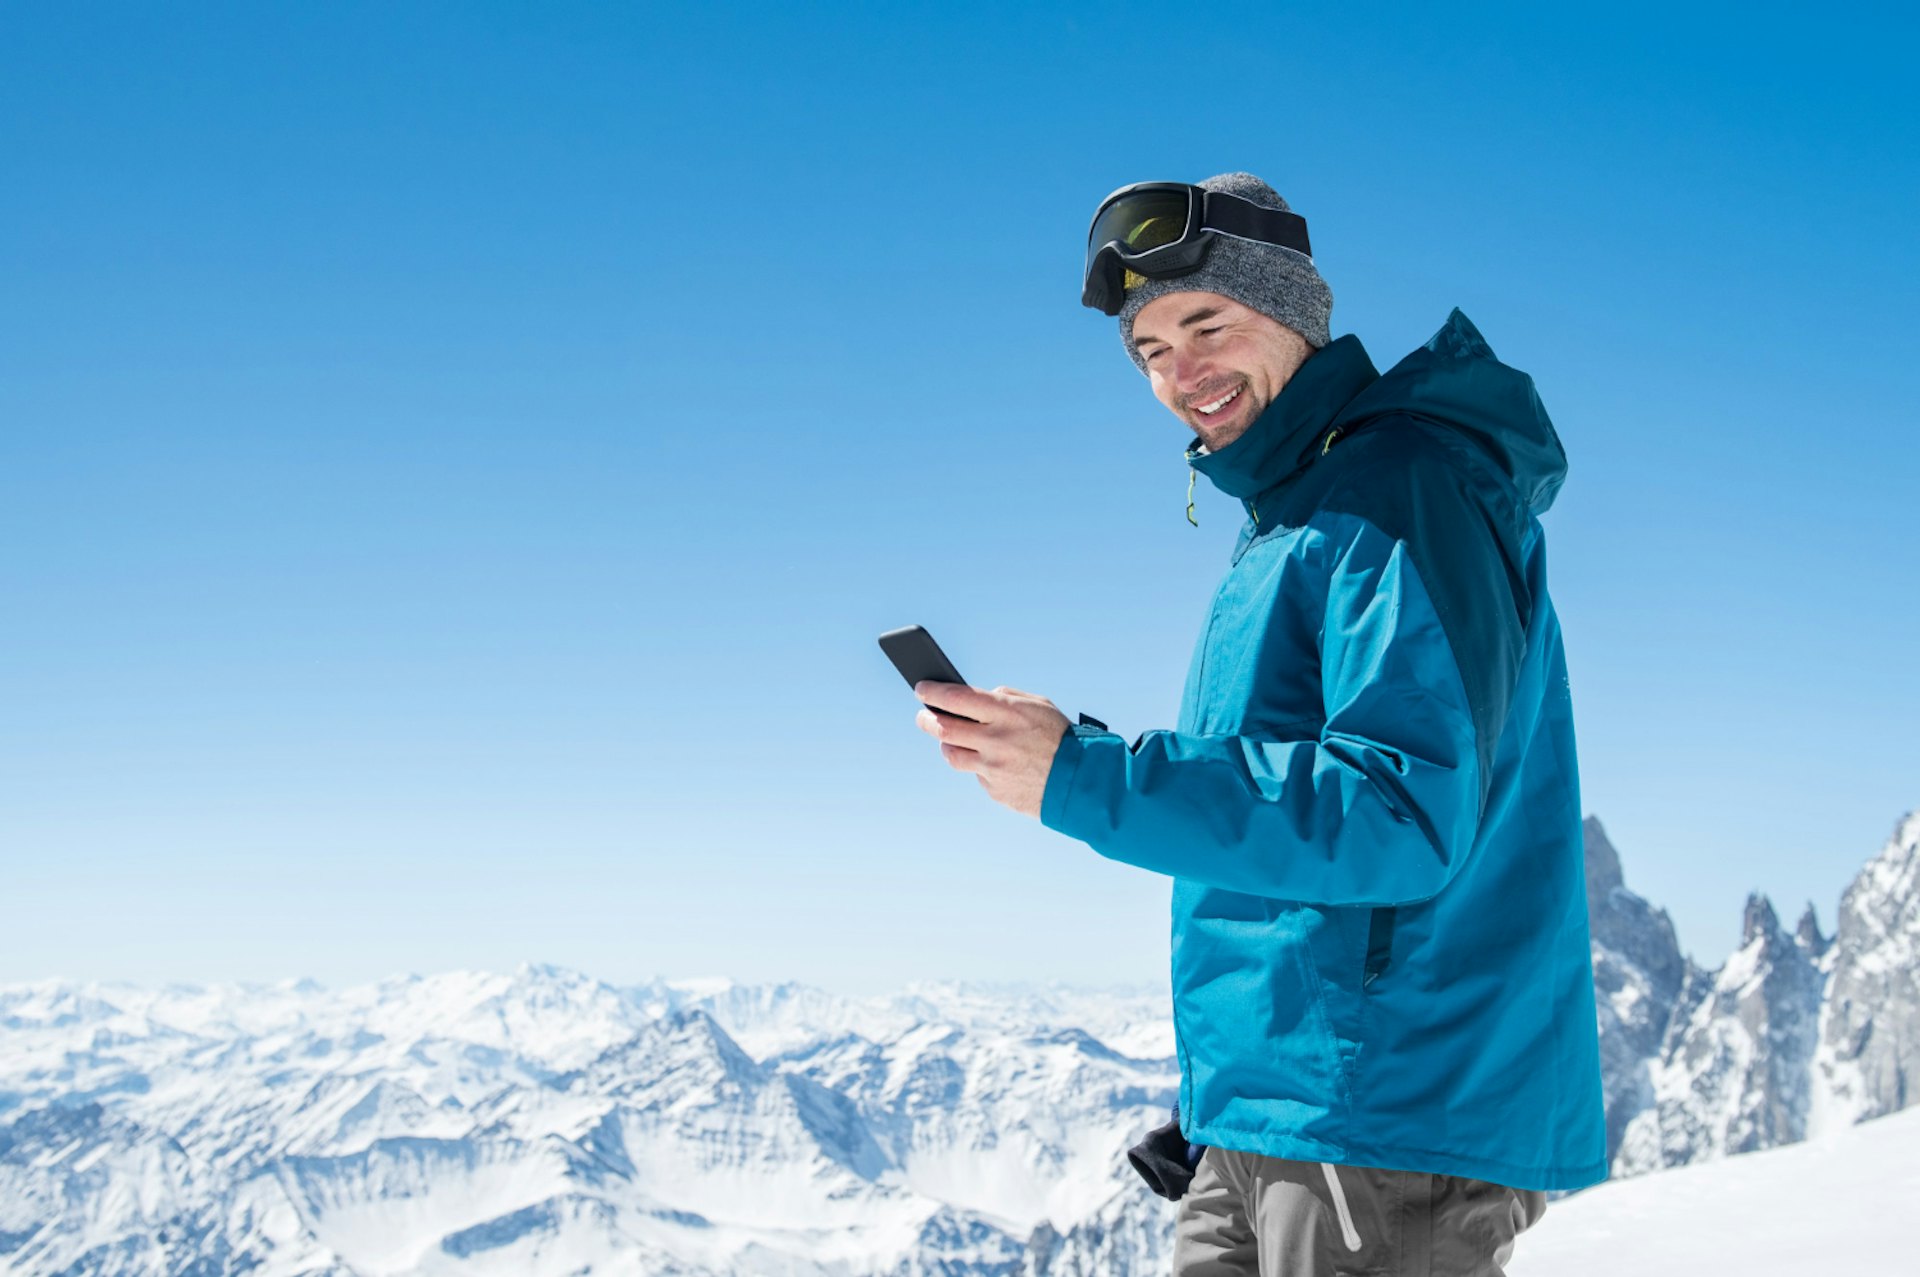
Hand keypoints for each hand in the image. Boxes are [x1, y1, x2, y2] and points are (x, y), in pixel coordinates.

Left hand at [914, 681, 1071, 818]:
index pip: (957, 698)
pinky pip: (976, 774)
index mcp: (1007, 713)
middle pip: (944, 728)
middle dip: (926, 719)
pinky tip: (996, 762)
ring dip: (948, 744)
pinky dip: (980, 766)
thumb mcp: (1038, 705)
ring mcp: (993, 768)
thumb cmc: (1060, 737)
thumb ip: (1005, 697)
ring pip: (951, 754)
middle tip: (923, 715)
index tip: (922, 689)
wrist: (1081, 782)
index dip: (934, 692)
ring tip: (954, 739)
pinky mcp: (994, 790)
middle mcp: (995, 740)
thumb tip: (976, 698)